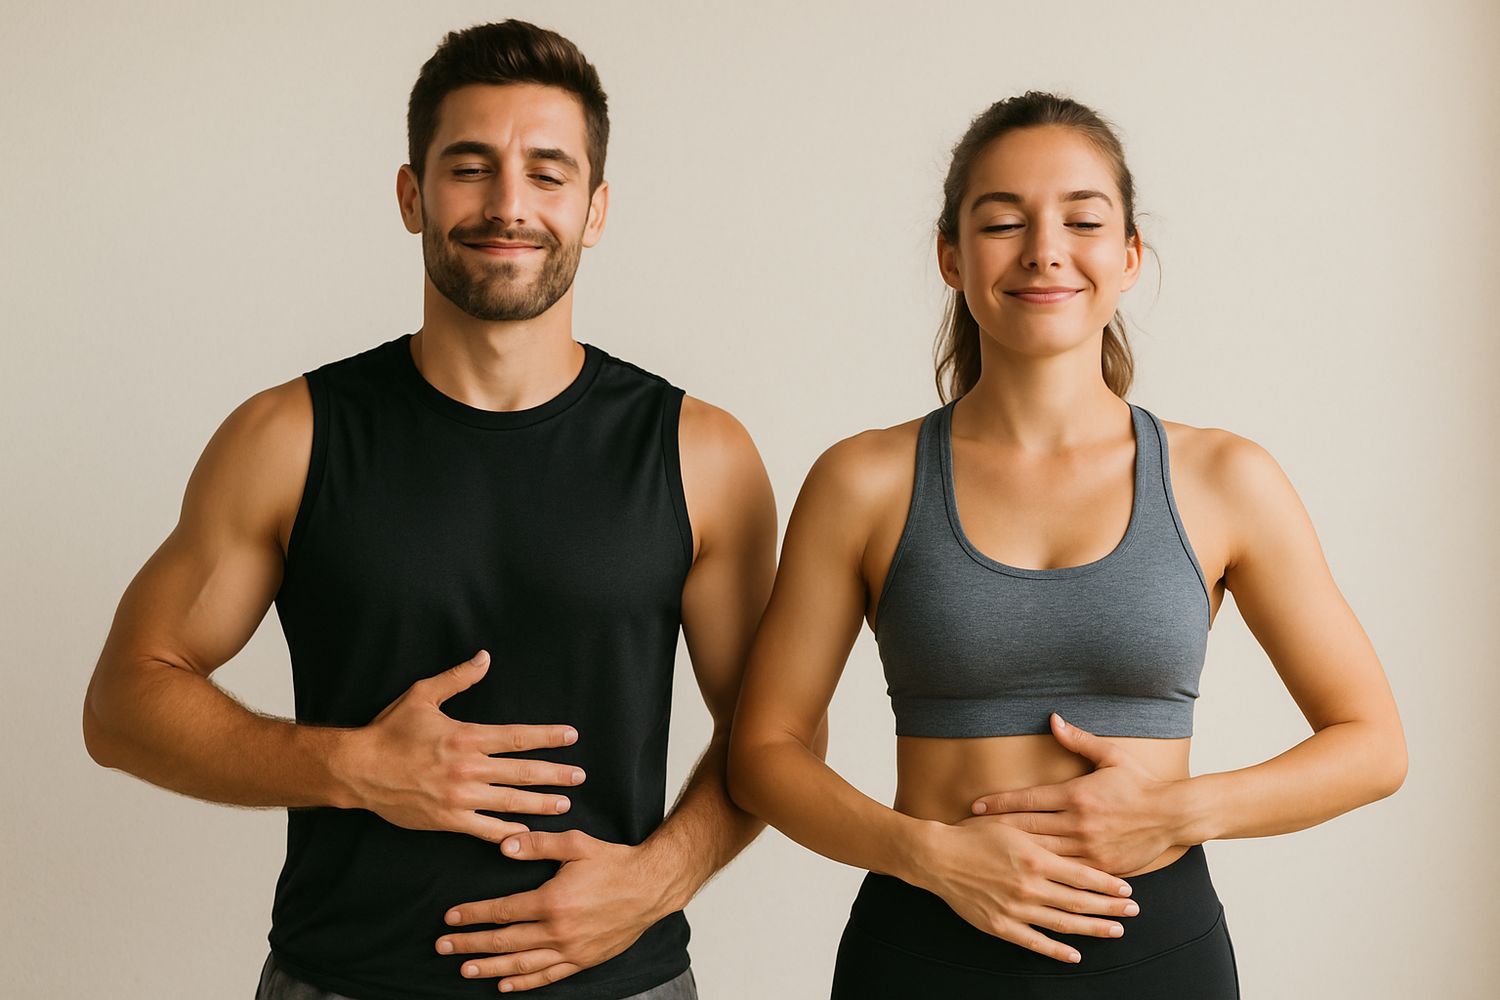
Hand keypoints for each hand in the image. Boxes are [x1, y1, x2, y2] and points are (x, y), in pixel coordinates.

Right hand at [334, 651, 584, 842]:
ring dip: (541, 804)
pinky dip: (508, 832)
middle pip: (523, 773)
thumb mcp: (422, 695)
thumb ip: (458, 678)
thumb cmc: (390, 731)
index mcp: (467, 737)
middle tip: (579, 776)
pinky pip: (485, 830)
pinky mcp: (447, 821)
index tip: (571, 737)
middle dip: (556, 775)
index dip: (549, 738)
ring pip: (511, 803)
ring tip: (565, 805)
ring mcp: (459, 798)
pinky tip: (527, 833)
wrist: (358, 770)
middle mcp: (468, 769)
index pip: (519, 738)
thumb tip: (485, 657)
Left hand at [436, 830, 675, 991]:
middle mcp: (558, 930)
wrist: (651, 887)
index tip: (451, 918)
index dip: (473, 915)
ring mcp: (571, 950)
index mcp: (552, 901)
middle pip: (504, 941)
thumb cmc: (615, 863)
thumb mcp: (577, 844)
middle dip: (470, 944)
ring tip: (465, 969)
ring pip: (521, 964)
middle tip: (444, 947)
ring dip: (490, 968)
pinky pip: (548, 976)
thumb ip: (538, 843)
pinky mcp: (583, 960)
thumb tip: (505, 845)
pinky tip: (504, 984)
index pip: (502, 911)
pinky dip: (524, 983)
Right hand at [914, 814, 1138, 963]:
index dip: (1108, 884)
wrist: (938, 857)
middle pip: (1080, 901)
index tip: (1127, 889)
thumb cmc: (974, 835)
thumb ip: (1042, 832)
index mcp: (1034, 858)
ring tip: (1115, 931)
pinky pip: (1035, 942)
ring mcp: (1016, 908)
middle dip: (1110, 908)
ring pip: (1063, 923)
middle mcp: (1029, 886)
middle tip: (1133, 912)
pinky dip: (1056, 950)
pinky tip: (1075, 955)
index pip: (1082, 875)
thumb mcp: (1011, 824)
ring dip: (1092, 929)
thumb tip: (1072, 833)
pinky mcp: (1000, 926)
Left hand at [971, 714, 1181, 874]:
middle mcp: (1078, 823)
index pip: (1028, 799)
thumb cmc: (1140, 784)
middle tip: (969, 832)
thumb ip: (1079, 740)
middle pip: (1027, 828)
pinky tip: (1025, 875)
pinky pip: (1066, 872)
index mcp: (1076, 795)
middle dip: (996, 830)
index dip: (998, 803)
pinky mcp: (1100, 866)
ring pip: (1042, 853)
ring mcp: (1088, 847)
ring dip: (1013, 853)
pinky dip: (1044, 873)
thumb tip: (1053, 718)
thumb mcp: (1111, 756)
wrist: (1174, 815)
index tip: (975, 806)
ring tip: (988, 856)